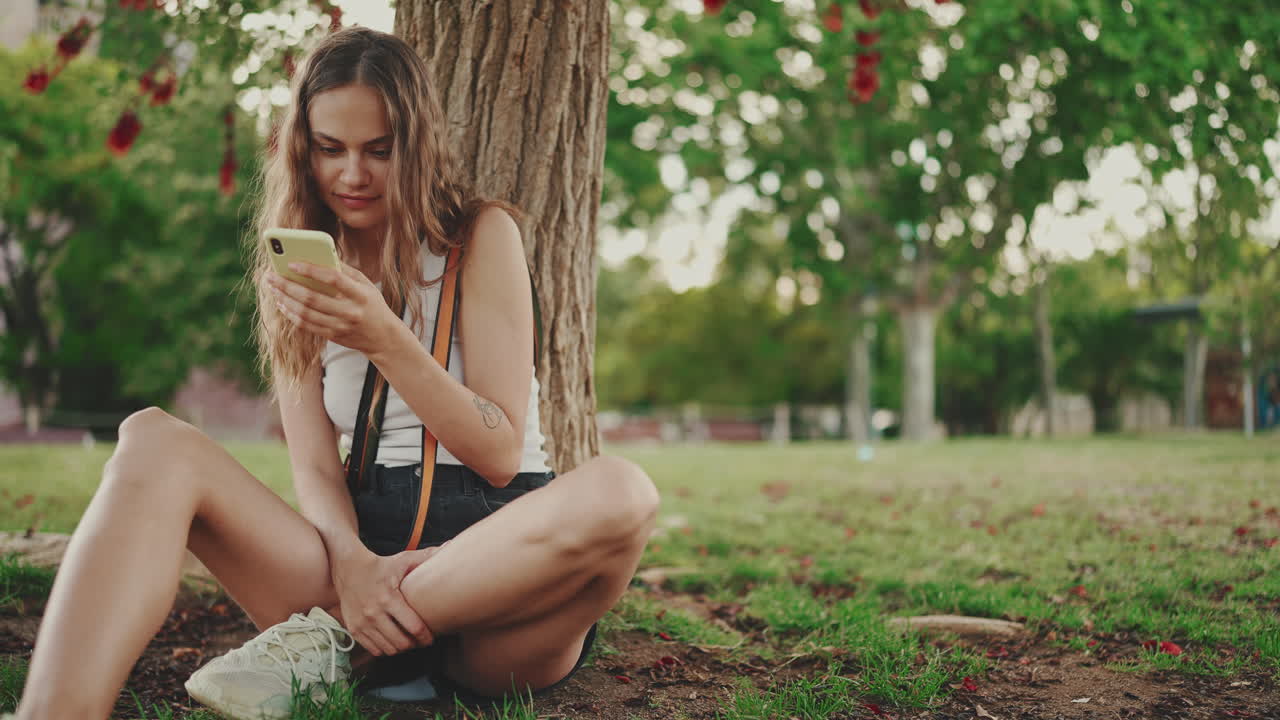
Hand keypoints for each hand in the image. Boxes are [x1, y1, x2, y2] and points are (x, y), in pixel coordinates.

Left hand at [267, 262, 399, 355]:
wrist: (383, 338)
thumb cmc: (372, 305)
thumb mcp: (366, 285)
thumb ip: (346, 271)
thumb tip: (320, 256)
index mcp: (360, 295)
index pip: (333, 279)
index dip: (311, 270)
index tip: (291, 263)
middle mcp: (350, 311)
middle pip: (312, 297)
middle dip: (287, 285)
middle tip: (270, 275)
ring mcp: (340, 326)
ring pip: (305, 313)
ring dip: (285, 299)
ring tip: (273, 288)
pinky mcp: (333, 336)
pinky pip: (306, 325)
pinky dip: (291, 314)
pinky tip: (282, 303)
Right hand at [329, 545, 437, 655]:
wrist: (348, 569)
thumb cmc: (380, 565)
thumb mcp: (403, 559)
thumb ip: (426, 556)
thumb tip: (450, 546)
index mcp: (389, 598)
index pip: (413, 627)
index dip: (425, 637)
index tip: (430, 638)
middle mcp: (373, 613)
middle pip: (401, 643)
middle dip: (414, 644)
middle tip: (419, 640)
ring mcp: (362, 623)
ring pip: (388, 649)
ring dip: (400, 648)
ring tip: (406, 640)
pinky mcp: (353, 629)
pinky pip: (374, 649)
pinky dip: (385, 649)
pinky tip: (391, 640)